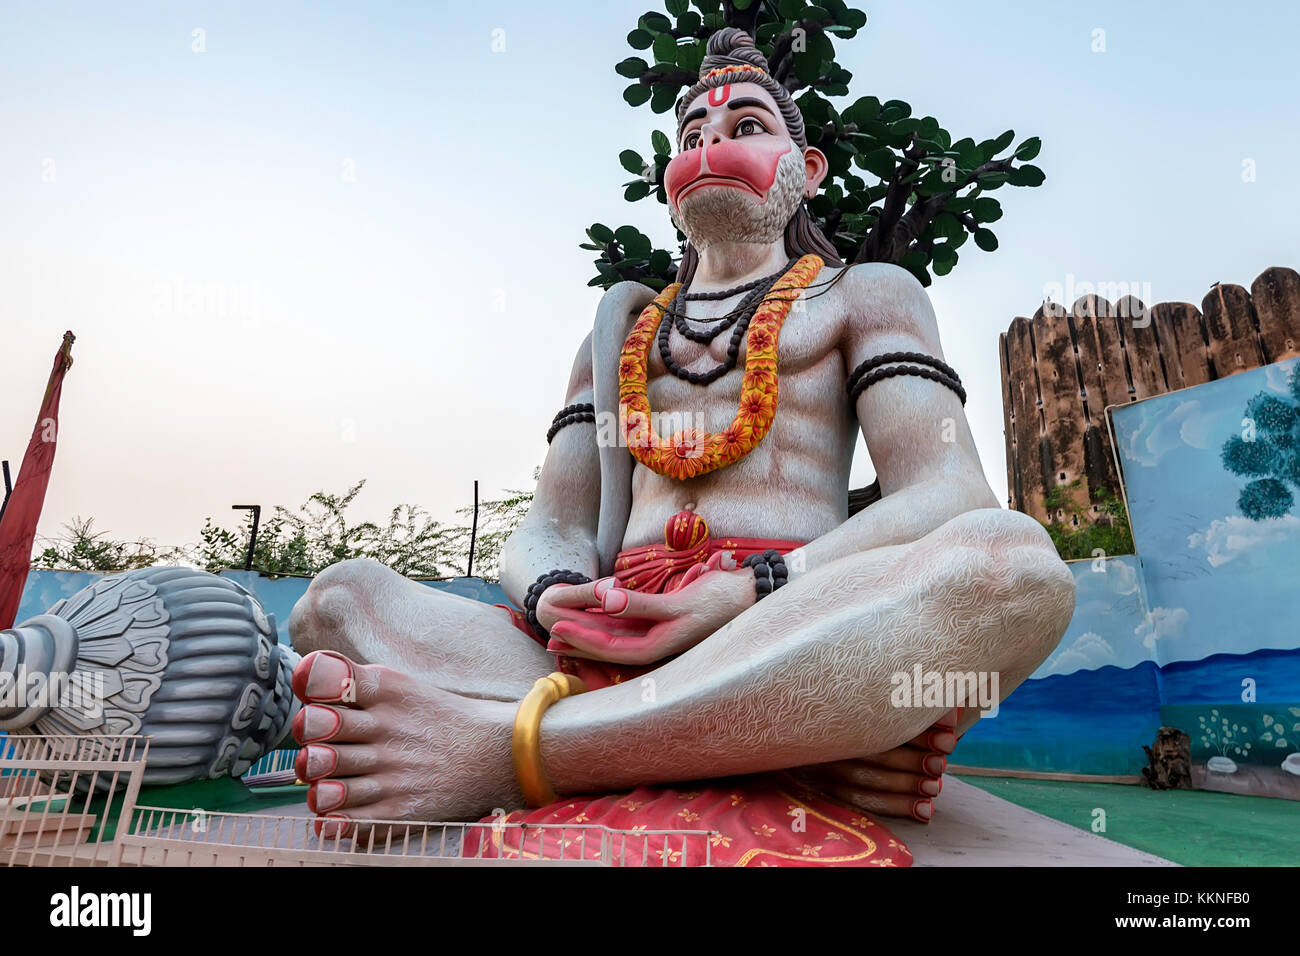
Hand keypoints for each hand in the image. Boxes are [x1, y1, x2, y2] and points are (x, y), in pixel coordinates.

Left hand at [291, 650, 520, 835]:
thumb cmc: (438, 719)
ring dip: (314, 780)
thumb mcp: (403, 686)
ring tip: (324, 778)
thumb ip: (356, 679)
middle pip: (316, 728)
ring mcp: (391, 773)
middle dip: (305, 732)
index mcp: (387, 693)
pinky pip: (349, 821)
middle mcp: (386, 730)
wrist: (494, 755)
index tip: (313, 693)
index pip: (330, 678)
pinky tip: (330, 814)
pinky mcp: (399, 810)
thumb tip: (306, 678)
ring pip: (324, 780)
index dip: (310, 685)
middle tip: (315, 739)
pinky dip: (331, 821)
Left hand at [536, 561, 754, 664]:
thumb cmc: (721, 600)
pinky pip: (630, 625)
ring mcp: (662, 634)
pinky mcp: (667, 622)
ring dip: (590, 632)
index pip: (611, 647)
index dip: (582, 640)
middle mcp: (657, 644)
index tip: (556, 630)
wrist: (753, 595)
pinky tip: (596, 614)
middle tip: (548, 638)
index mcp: (659, 645)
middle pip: (609, 645)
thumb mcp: (680, 603)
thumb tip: (604, 600)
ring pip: (617, 635)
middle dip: (579, 642)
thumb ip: (640, 604)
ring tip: (562, 631)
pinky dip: (609, 620)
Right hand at [786, 707, 961, 822]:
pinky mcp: (824, 789)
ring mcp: (821, 766)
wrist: (794, 727)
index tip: (949, 735)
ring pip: (864, 781)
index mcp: (837, 710)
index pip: (880, 721)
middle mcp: (826, 740)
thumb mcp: (871, 702)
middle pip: (871, 752)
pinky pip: (860, 803)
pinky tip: (924, 811)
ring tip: (935, 788)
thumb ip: (907, 703)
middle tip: (941, 763)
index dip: (918, 730)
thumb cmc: (854, 714)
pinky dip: (897, 808)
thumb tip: (953, 710)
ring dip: (905, 786)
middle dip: (912, 760)